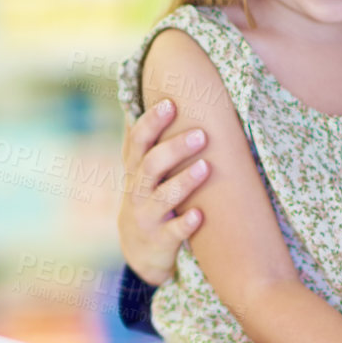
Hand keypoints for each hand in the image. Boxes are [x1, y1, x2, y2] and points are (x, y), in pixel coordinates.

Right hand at [119, 98, 209, 285]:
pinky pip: (172, 233)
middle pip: (151, 164)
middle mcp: (137, 190)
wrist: (139, 250)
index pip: (138, 141)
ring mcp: (147, 216)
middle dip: (175, 148)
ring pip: (162, 197)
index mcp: (135, 169)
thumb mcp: (141, 171)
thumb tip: (152, 93)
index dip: (151, 122)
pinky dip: (185, 224)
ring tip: (206, 167)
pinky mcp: (160, 240)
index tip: (170, 103)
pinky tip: (200, 215)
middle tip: (201, 134)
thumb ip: (146, 140)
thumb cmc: (147, 198)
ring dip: (184, 182)